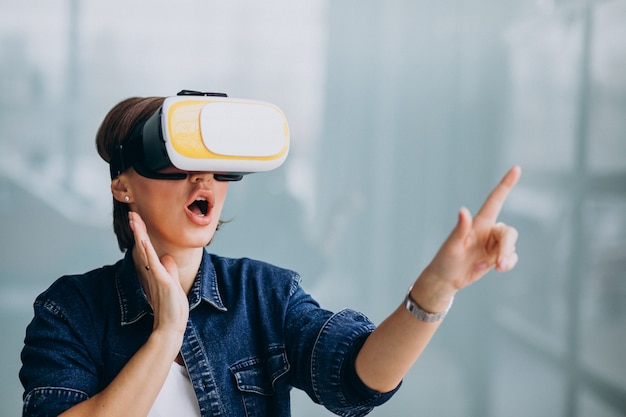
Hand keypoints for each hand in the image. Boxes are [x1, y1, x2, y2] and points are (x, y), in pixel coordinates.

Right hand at [128, 211, 188, 337]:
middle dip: (138, 229)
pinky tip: (143, 240)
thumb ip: (169, 269)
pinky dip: (147, 251)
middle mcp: (151, 272)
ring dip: (140, 234)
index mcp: (154, 271)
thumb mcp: (174, 283)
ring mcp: (155, 275)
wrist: (171, 326)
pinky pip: (152, 263)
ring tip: (134, 219)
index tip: (138, 219)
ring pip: (145, 251)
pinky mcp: (161, 280)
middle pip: (142, 246)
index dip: (142, 234)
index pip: (147, 249)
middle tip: (131, 213)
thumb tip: (166, 257)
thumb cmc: (172, 308)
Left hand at [418, 166, 520, 301]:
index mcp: (478, 223)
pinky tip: (490, 269)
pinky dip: (506, 264)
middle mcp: (488, 230)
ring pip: (511, 245)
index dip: (506, 184)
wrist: (446, 279)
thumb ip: (461, 229)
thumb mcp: (452, 245)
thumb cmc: (445, 260)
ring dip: (507, 258)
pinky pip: (512, 257)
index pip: (495, 200)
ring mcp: (493, 244)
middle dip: (507, 248)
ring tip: (495, 268)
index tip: (516, 168)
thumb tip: (463, 210)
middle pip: (509, 232)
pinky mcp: (497, 256)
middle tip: (500, 265)